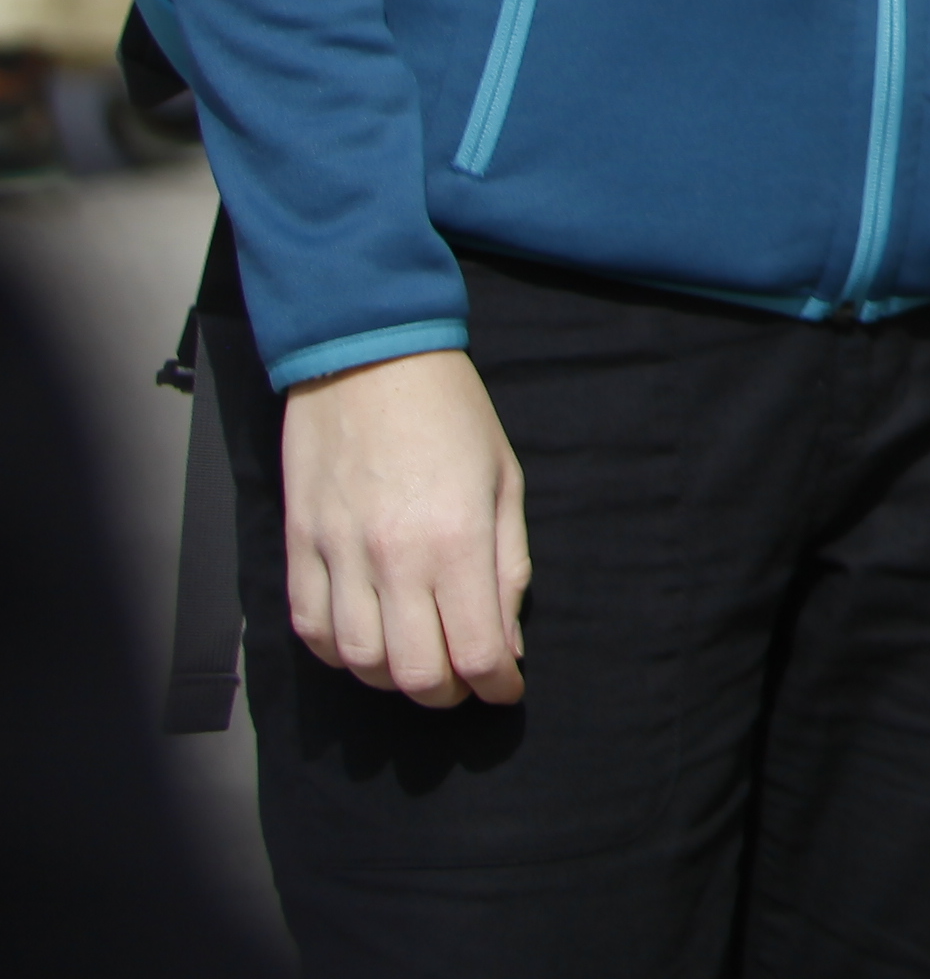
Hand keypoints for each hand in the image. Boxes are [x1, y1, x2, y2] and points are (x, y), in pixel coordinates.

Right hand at [280, 348, 528, 707]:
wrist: (370, 360)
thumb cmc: (453, 415)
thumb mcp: (505, 482)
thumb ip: (508, 567)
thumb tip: (508, 640)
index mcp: (456, 541)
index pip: (475, 652)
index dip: (496, 686)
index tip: (505, 688)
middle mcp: (393, 559)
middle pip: (414, 674)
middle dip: (448, 693)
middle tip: (465, 680)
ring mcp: (337, 555)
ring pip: (358, 662)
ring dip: (392, 678)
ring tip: (419, 661)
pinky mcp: (297, 547)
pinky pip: (309, 629)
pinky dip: (338, 653)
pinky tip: (365, 642)